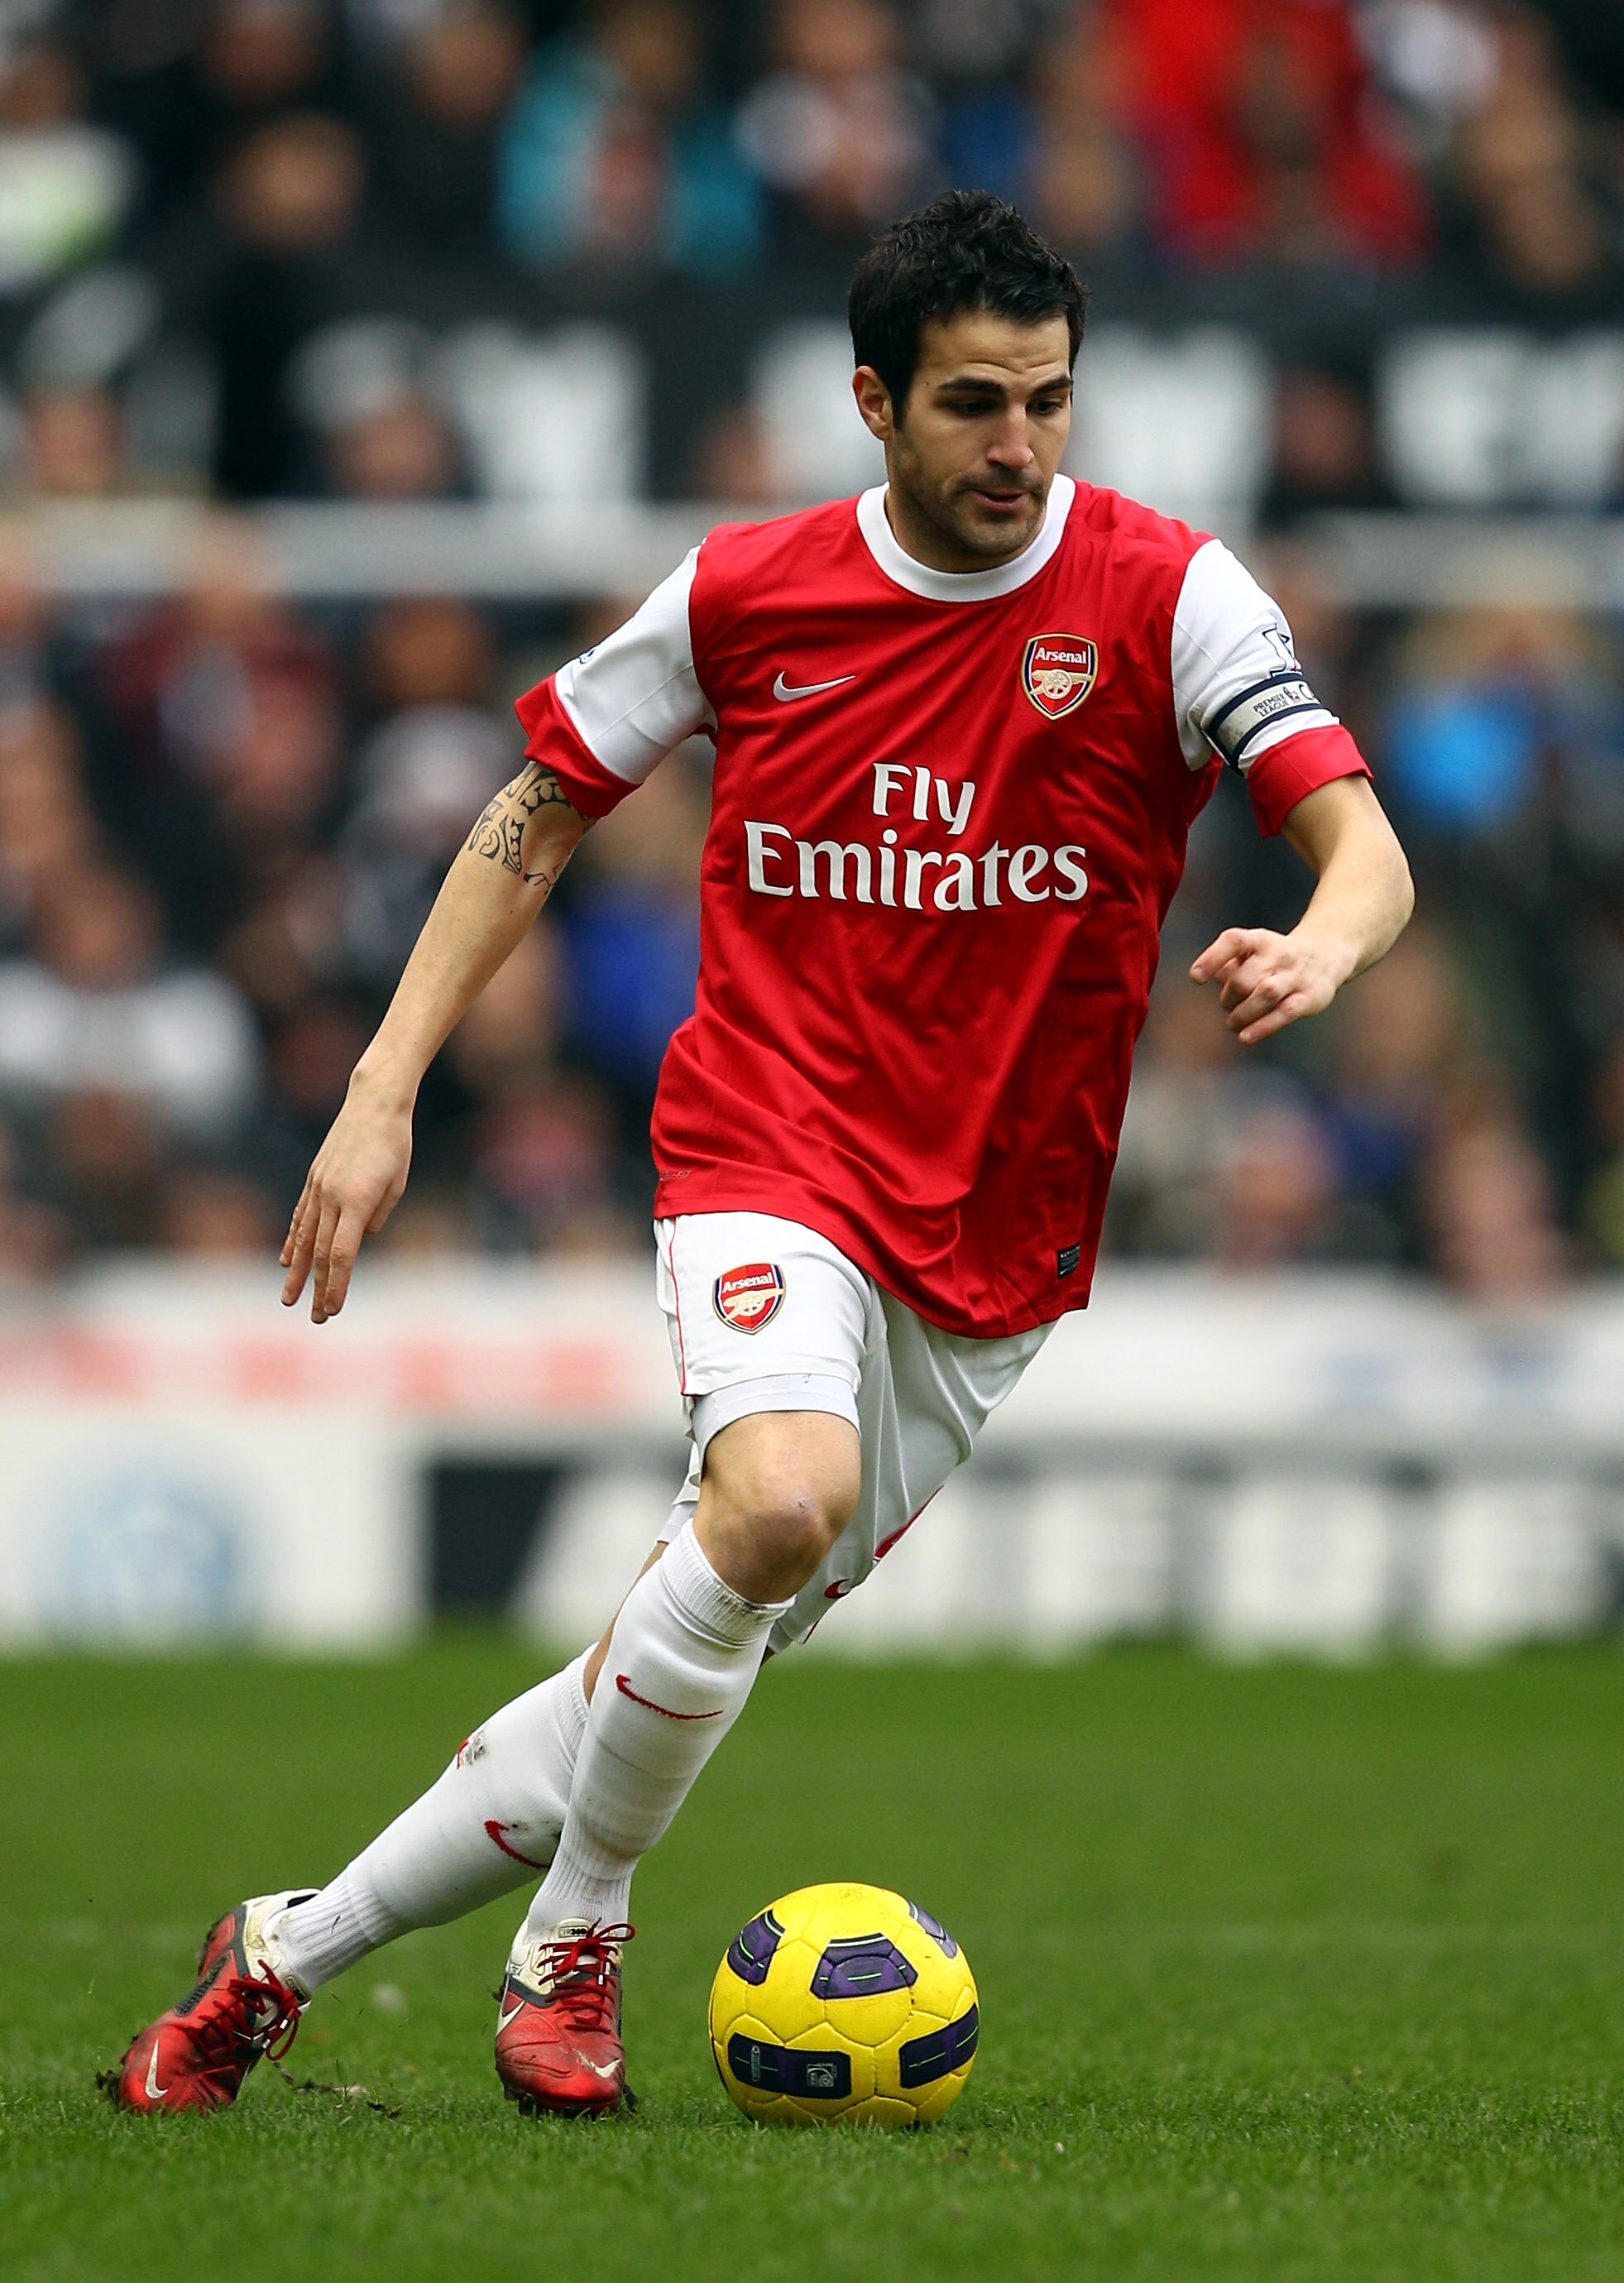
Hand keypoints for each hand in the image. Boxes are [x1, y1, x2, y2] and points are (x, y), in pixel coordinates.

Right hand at [279, 1076, 412, 1322]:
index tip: (333, 1309)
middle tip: (316, 1318)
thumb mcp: (397, 1183)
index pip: (342, 1255)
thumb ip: (377, 1216)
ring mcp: (318, 1187)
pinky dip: (293, 1240)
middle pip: (321, 1254)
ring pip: (305, 1238)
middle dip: (318, 1289)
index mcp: (357, 1202)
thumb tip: (359, 1239)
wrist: (374, 1103)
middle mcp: (331, 1197)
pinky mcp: (313, 1178)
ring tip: (288, 1297)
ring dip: (298, 1272)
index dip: (337, 1285)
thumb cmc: (395, 1143)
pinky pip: (300, 1216)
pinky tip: (288, 1260)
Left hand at [1189, 926, 1352, 1045]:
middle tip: (1227, 1006)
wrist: (1327, 955)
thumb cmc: (1276, 959)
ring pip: (1265, 994)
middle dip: (1228, 998)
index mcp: (1260, 940)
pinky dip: (1263, 1027)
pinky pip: (1285, 1013)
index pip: (1234, 941)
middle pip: (1244, 979)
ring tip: (1233, 1023)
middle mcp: (1278, 954)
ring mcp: (1295, 976)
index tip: (1195, 978)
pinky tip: (1245, 1037)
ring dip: (1242, 1014)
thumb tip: (1212, 976)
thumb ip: (1230, 965)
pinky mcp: (1309, 997)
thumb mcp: (1253, 953)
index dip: (1212, 958)